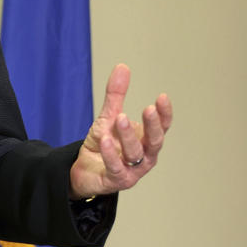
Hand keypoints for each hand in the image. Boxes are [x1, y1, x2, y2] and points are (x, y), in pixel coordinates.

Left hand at [69, 64, 172, 199]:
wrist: (84, 169)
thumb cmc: (103, 144)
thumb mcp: (108, 117)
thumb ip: (116, 95)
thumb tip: (122, 66)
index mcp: (147, 139)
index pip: (162, 126)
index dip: (164, 113)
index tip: (162, 97)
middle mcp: (145, 155)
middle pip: (154, 141)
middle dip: (153, 125)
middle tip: (148, 109)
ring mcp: (133, 170)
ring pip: (135, 153)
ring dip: (128, 136)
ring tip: (120, 118)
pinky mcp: (118, 180)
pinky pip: (116, 167)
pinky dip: (110, 154)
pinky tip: (104, 140)